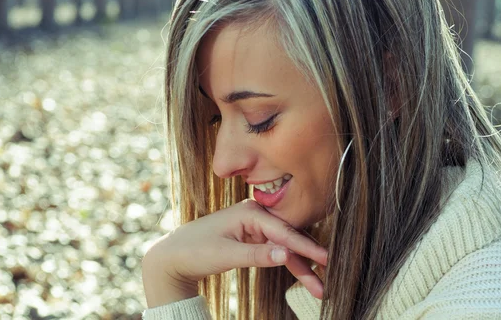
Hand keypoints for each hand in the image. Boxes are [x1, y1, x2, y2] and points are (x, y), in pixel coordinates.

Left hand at [142, 199, 327, 306]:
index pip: (284, 231)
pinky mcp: (252, 238)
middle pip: (289, 239)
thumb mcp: (226, 254)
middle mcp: (256, 215)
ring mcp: (255, 227)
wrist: (173, 255)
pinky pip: (276, 252)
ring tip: (319, 289)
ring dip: (301, 267)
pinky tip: (303, 276)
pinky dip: (288, 265)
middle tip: (327, 280)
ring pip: (285, 248)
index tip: (327, 259)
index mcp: (250, 212)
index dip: (306, 247)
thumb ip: (257, 255)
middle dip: (309, 261)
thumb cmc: (195, 251)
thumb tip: (287, 256)